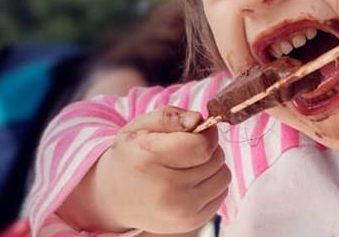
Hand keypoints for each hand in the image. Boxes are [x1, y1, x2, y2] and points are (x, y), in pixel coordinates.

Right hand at [58, 106, 230, 233]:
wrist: (114, 198)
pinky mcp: (192, 222)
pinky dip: (212, 184)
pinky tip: (191, 182)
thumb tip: (199, 120)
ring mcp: (180, 211)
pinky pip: (222, 193)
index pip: (202, 145)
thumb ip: (170, 116)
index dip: (206, 132)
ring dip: (212, 166)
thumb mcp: (140, 127)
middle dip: (207, 148)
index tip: (198, 129)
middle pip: (215, 158)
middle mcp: (166, 190)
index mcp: (149, 159)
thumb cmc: (132, 157)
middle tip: (187, 149)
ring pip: (224, 175)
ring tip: (189, 165)